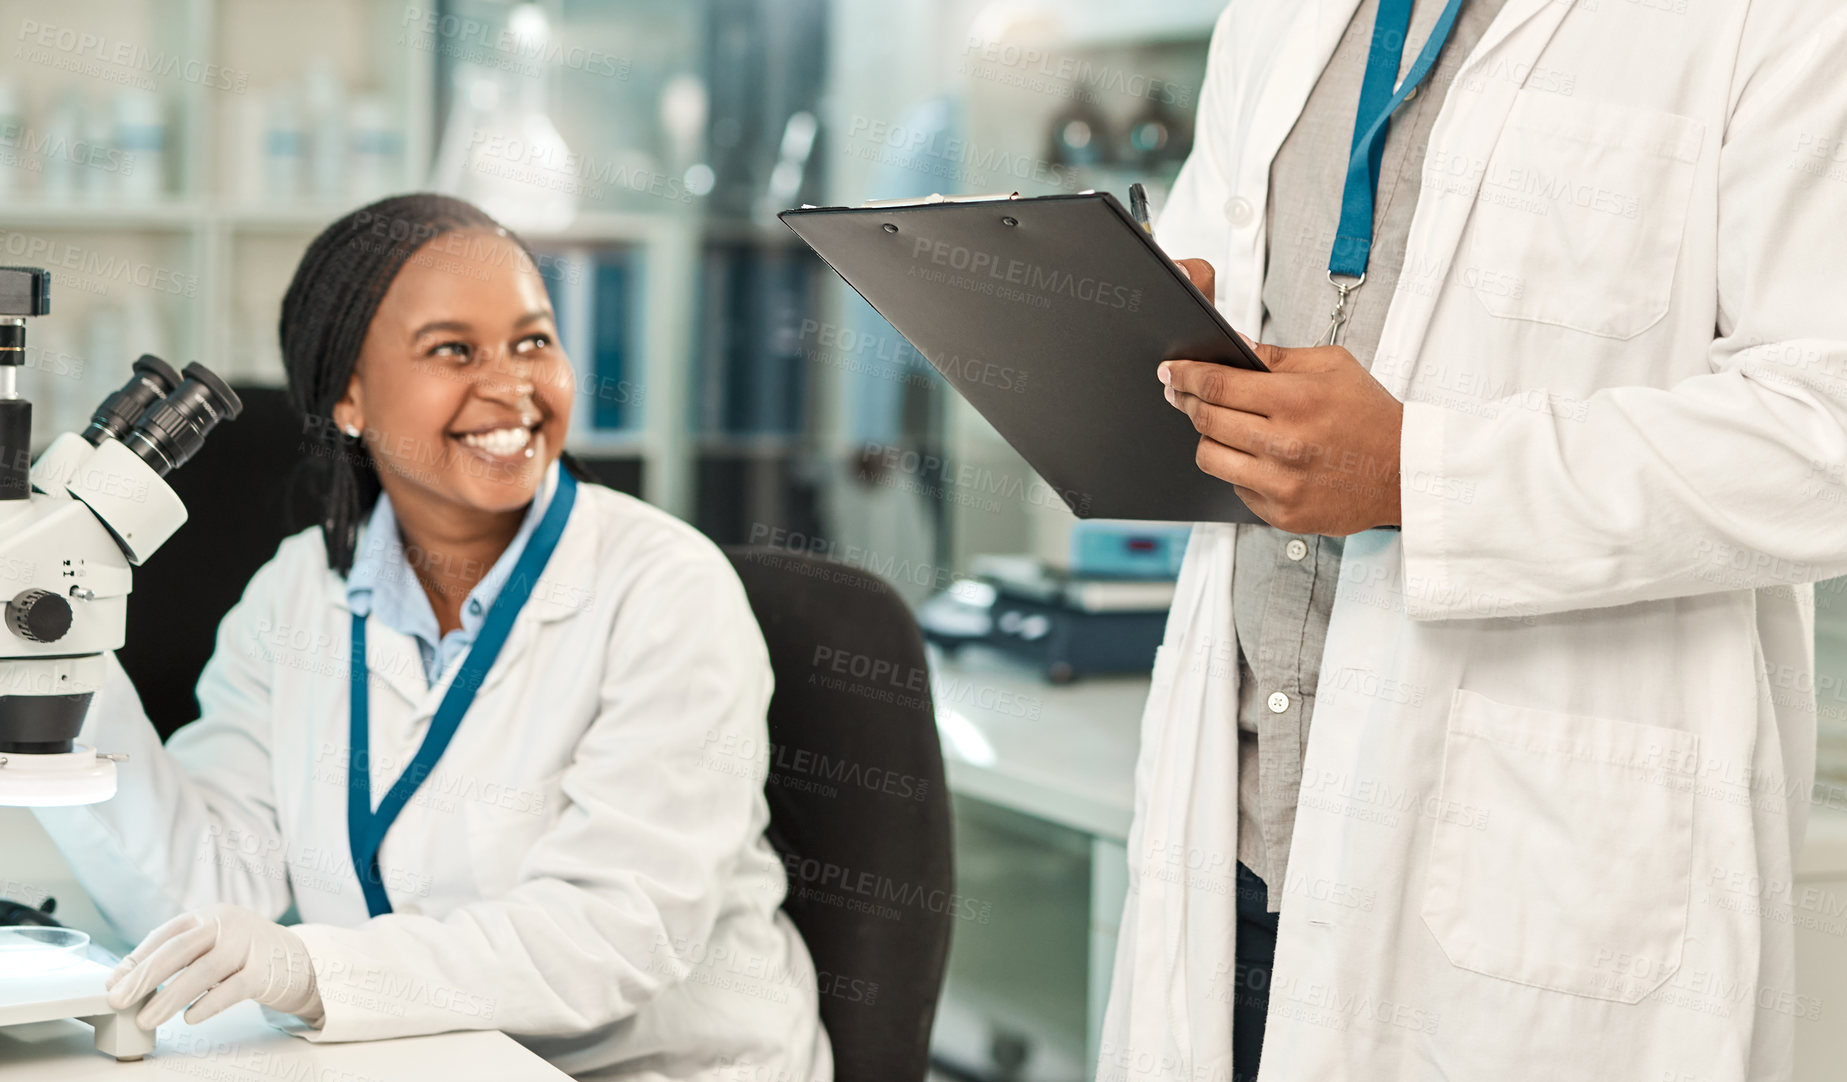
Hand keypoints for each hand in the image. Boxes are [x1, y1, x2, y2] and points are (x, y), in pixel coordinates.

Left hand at [105, 903, 322, 1029]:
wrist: (303, 962)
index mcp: (211, 916)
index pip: (166, 934)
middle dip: (145, 977)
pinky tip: (189, 1018)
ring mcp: (249, 945)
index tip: (114, 983)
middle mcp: (229, 924)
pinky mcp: (266, 970)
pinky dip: (208, 1004)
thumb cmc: (249, 956)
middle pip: (180, 949)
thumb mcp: (215, 945)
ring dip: (170, 997)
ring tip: (147, 1018)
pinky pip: (232, 989)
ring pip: (203, 971)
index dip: (136, 959)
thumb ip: (183, 956)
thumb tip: (131, 979)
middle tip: (119, 1000)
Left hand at [1164, 259, 1403, 535]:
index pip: (1218, 385)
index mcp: (1296, 401)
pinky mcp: (1282, 513)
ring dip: (1209, 438)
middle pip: (1206, 420)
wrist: (1406, 472)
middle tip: (1181, 393)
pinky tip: (1257, 458)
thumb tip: (1235, 347)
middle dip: (1186, 401)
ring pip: (1210, 457)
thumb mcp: (1333, 367)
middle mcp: (1285, 444)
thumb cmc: (1371, 416)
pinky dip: (1238, 470)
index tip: (1171, 371)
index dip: (1186, 375)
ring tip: (1222, 426)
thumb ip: (1278, 357)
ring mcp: (1282, 483)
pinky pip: (1235, 488)